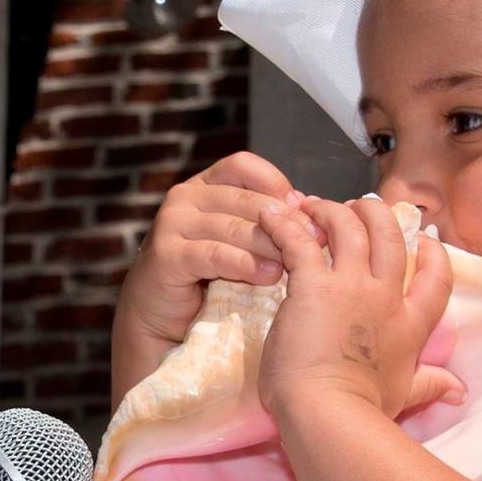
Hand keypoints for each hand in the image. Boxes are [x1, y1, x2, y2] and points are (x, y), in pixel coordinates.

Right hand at [120, 152, 323, 345]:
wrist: (166, 314)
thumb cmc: (210, 275)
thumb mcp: (241, 239)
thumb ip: (266, 220)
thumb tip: (306, 206)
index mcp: (206, 184)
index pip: (244, 166)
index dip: (277, 184)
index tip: (304, 209)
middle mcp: (186, 196)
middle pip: (245, 199)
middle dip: (286, 221)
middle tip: (315, 241)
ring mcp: (172, 223)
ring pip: (233, 227)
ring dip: (270, 245)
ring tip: (295, 262)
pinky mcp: (166, 255)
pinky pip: (214, 255)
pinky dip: (245, 265)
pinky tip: (268, 276)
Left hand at [257, 197, 463, 420]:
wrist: (329, 412)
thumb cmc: (364, 409)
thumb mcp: (405, 393)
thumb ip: (431, 385)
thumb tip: (461, 392)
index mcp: (410, 324)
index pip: (436, 278)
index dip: (434, 254)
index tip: (425, 239)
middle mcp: (385, 297)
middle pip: (390, 236)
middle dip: (376, 214)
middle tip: (359, 208)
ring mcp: (350, 287)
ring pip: (349, 227)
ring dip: (331, 210)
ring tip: (314, 205)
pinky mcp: (312, 285)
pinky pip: (299, 241)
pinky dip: (284, 224)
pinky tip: (271, 214)